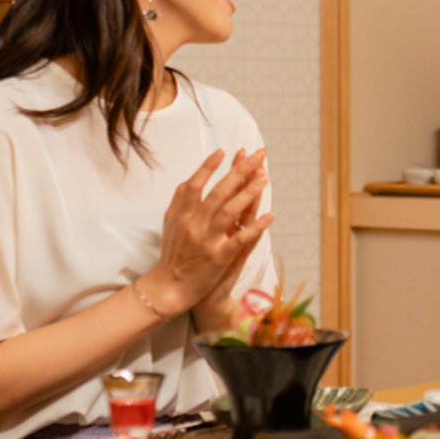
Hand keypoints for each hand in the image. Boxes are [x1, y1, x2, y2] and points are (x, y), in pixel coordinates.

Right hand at [140, 149, 274, 318]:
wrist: (169, 287)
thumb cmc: (173, 253)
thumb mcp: (171, 224)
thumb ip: (180, 202)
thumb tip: (191, 179)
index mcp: (182, 215)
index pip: (195, 185)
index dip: (208, 167)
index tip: (223, 151)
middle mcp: (194, 224)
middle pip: (218, 192)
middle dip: (239, 171)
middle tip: (257, 154)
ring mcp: (207, 240)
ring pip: (229, 212)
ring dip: (248, 193)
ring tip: (265, 178)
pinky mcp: (219, 257)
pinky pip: (240, 239)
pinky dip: (255, 227)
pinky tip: (270, 216)